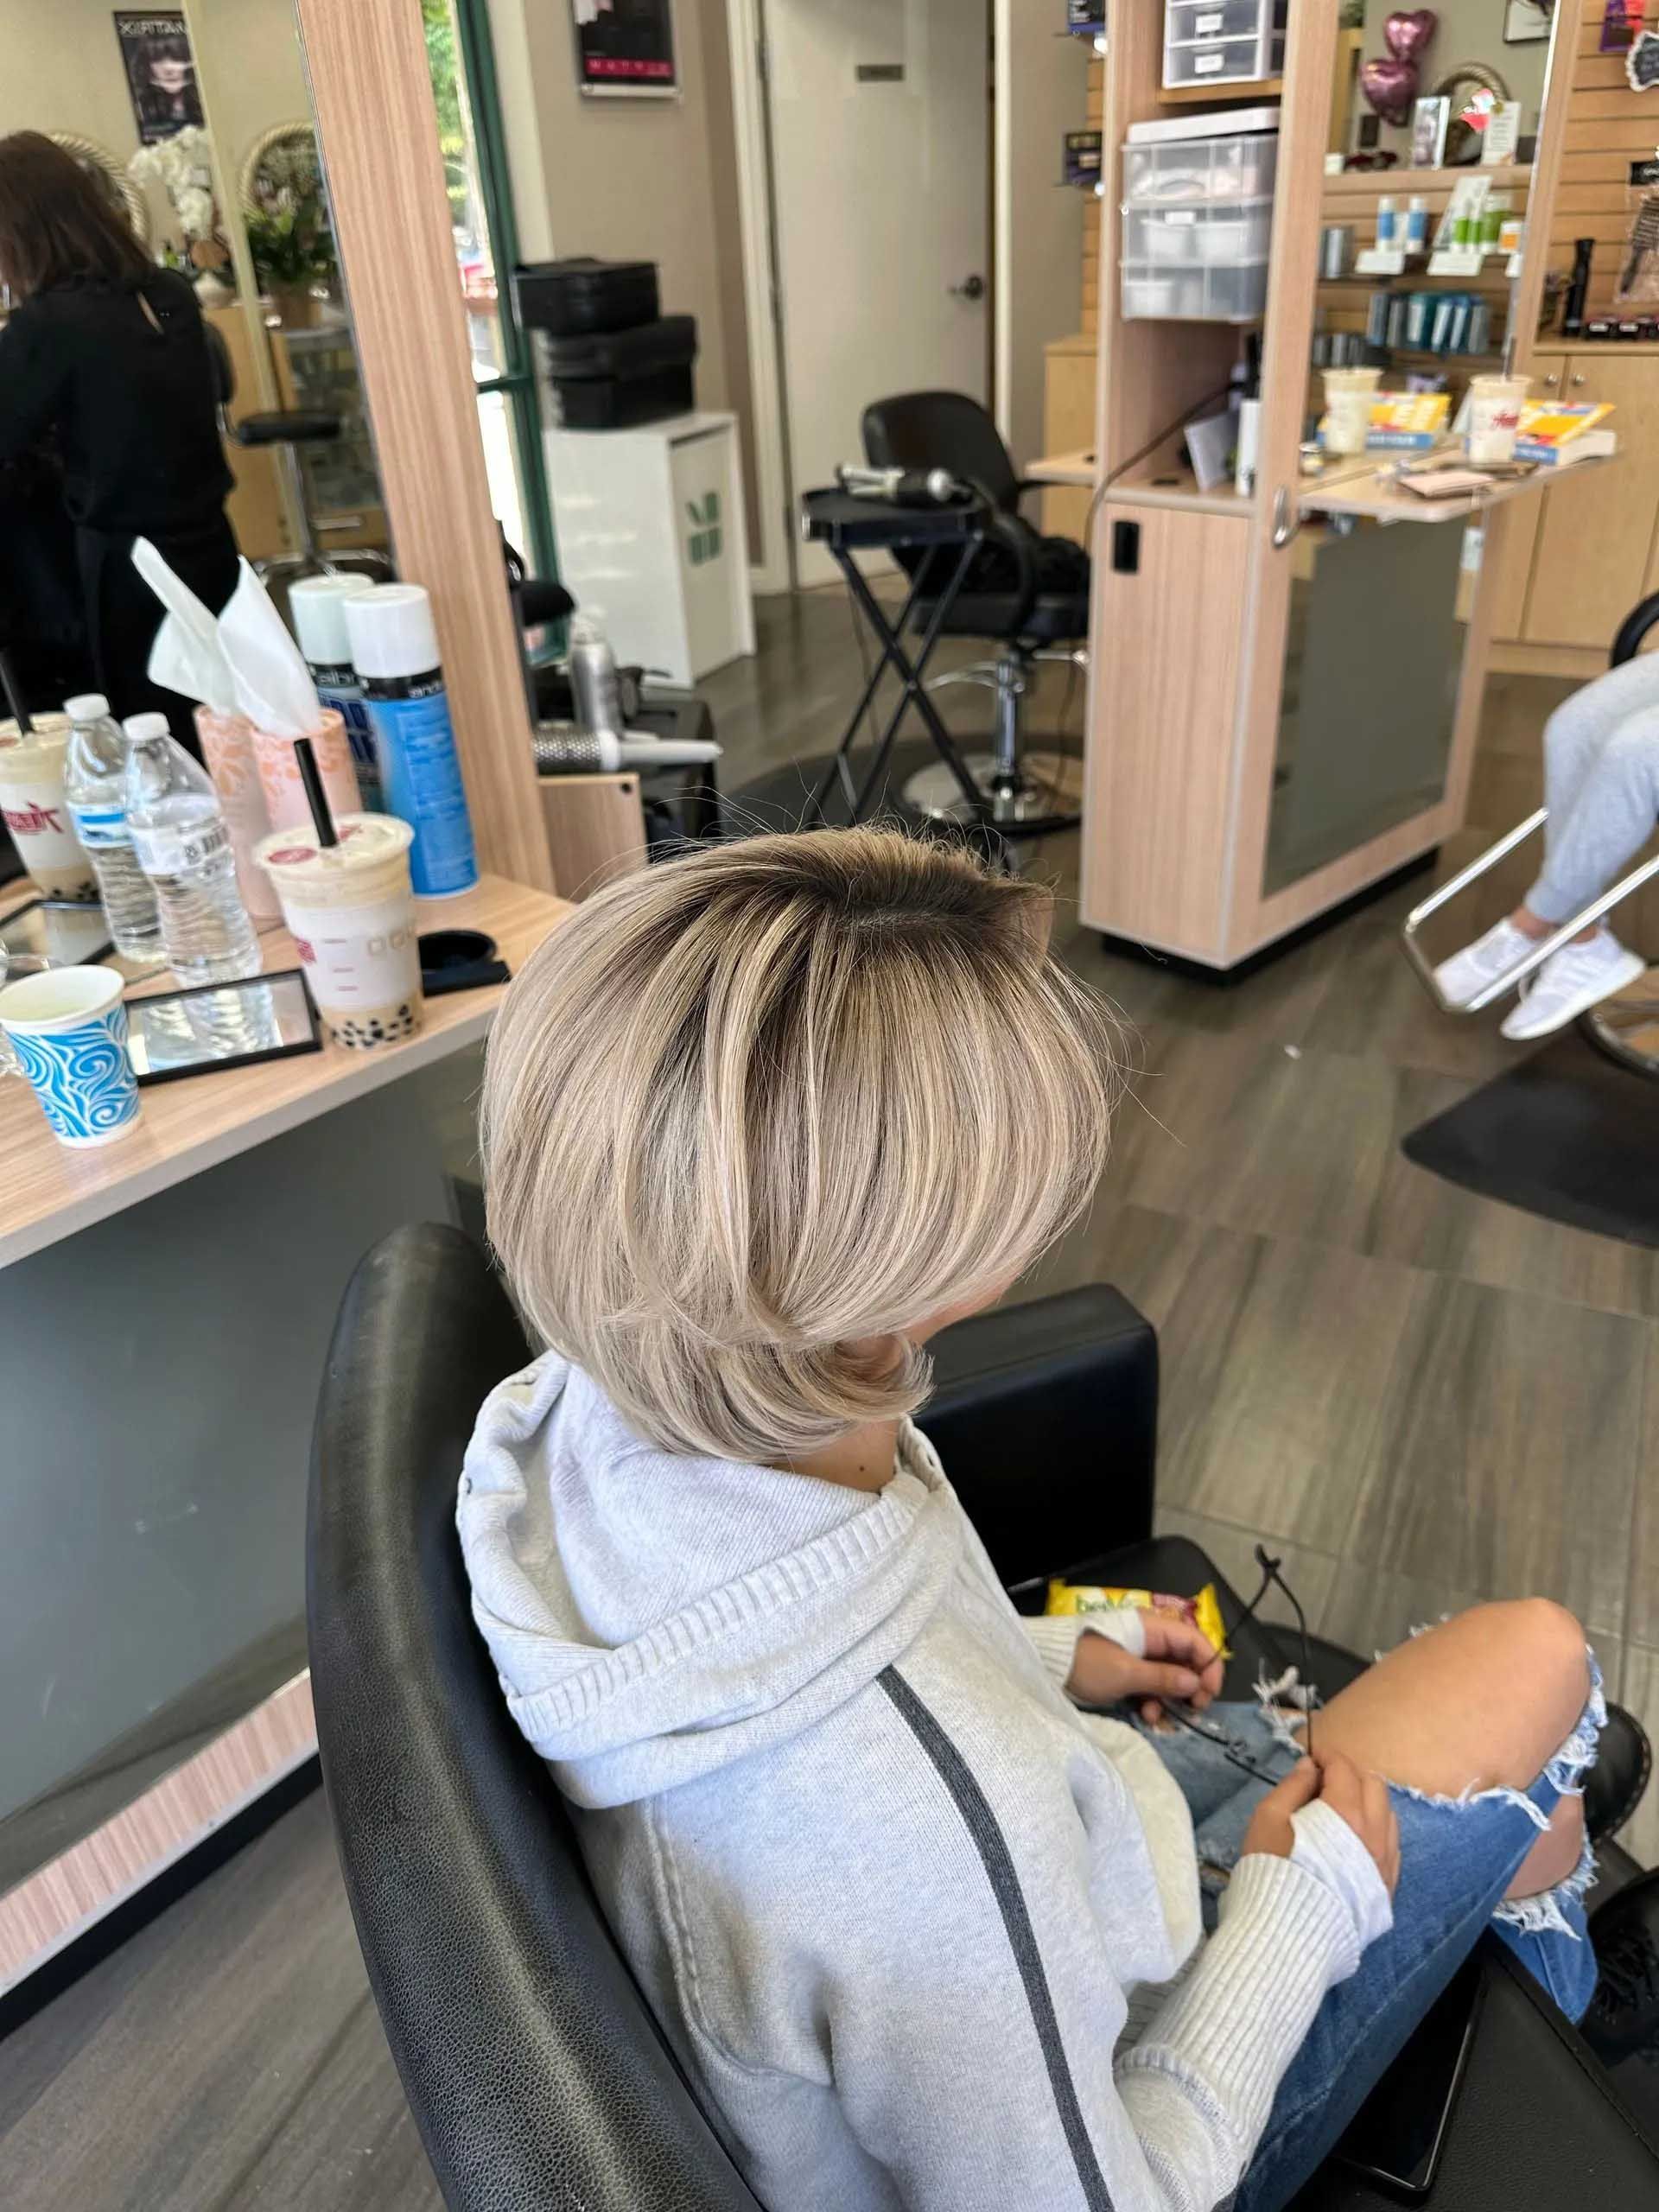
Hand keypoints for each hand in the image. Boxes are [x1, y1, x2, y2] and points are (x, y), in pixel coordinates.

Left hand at [1067, 1612, 1224, 1722]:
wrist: (1048, 1668)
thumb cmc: (1087, 1665)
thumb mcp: (1126, 1674)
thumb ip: (1163, 1678)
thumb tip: (1195, 1683)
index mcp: (1152, 1629)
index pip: (1194, 1640)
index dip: (1208, 1665)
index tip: (1209, 1694)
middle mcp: (1149, 1639)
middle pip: (1186, 1660)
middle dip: (1192, 1686)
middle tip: (1193, 1709)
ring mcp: (1138, 1657)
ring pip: (1170, 1676)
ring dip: (1172, 1698)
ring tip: (1164, 1716)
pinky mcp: (1128, 1672)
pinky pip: (1152, 1686)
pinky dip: (1154, 1701)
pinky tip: (1148, 1716)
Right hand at [1242, 1752, 1400, 1896]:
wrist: (1289, 1932)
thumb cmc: (1273, 1868)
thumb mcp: (1269, 1817)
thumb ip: (1292, 1786)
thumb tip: (1310, 1766)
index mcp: (1345, 1812)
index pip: (1344, 1769)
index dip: (1327, 1756)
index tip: (1312, 1758)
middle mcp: (1374, 1833)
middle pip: (1374, 1785)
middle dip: (1350, 1774)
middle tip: (1324, 1781)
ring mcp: (1385, 1861)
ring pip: (1388, 1814)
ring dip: (1366, 1802)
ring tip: (1340, 1811)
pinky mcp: (1387, 1885)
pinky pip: (1391, 1845)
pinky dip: (1376, 1831)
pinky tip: (1354, 1839)